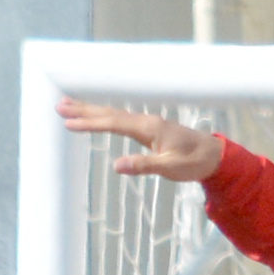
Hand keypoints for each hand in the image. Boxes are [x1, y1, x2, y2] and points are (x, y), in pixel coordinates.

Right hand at [59, 99, 223, 183]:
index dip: (89, 124)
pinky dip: (104, 117)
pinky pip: (121, 120)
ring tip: (68, 105)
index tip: (68, 123)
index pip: (113, 123)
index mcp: (148, 128)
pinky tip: (96, 117)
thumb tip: (117, 165)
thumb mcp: (170, 168)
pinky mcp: (149, 130)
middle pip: (109, 114)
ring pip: (113, 115)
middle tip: (58, 106)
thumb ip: (144, 165)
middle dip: (83, 110)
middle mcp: (145, 121)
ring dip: (90, 110)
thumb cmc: (195, 162)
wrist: (215, 156)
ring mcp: (147, 124)